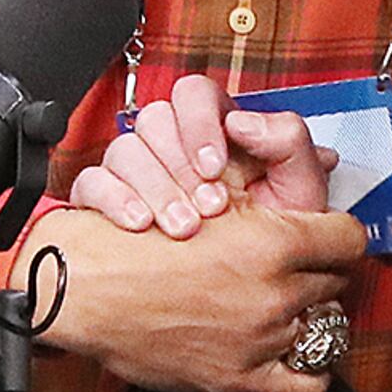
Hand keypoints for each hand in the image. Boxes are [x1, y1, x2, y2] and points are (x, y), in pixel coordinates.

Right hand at [23, 197, 363, 391]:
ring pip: (324, 326)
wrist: (83, 290)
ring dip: (306, 314)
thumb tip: (308, 184)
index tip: (325, 237)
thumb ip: (261, 190)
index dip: (335, 234)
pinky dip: (309, 370)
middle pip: (335, 281)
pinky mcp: (242, 382)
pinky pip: (309, 384)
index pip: (349, 238)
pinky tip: (291, 353)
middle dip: (316, 271)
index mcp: (273, 243)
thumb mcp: (204, 194)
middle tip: (290, 268)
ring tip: (278, 304)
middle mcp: (275, 294)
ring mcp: (261, 341)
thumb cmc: (134, 239)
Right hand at [71, 81, 340, 232]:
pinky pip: (92, 182)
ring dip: (155, 188)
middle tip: (209, 208)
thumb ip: (289, 143)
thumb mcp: (298, 194)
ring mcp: (136, 173)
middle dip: (182, 167)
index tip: (214, 165)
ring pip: (124, 150)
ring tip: (182, 227)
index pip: (194, 94)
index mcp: (217, 133)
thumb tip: (244, 121)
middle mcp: (172, 146)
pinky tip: (140, 225)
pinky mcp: (106, 200)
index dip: (199, 122)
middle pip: (155, 120)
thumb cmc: (268, 245)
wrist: (237, 296)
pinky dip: (115, 200)